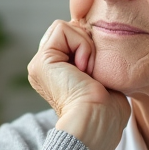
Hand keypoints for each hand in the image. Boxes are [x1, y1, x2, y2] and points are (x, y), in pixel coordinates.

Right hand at [27, 19, 129, 149]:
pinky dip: (82, 45)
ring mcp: (40, 64)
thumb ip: (95, 58)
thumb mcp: (103, 77)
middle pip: (70, 30)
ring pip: (66, 27)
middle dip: (89, 43)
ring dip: (87, 45)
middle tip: (94, 72)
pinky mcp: (41, 61)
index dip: (92, 45)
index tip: (99, 71)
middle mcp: (45, 68)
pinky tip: (85, 69)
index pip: (75, 38)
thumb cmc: (108, 110)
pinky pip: (63, 29)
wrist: (98, 123)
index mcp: (57, 73)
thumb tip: (100, 38)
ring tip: (90, 72)